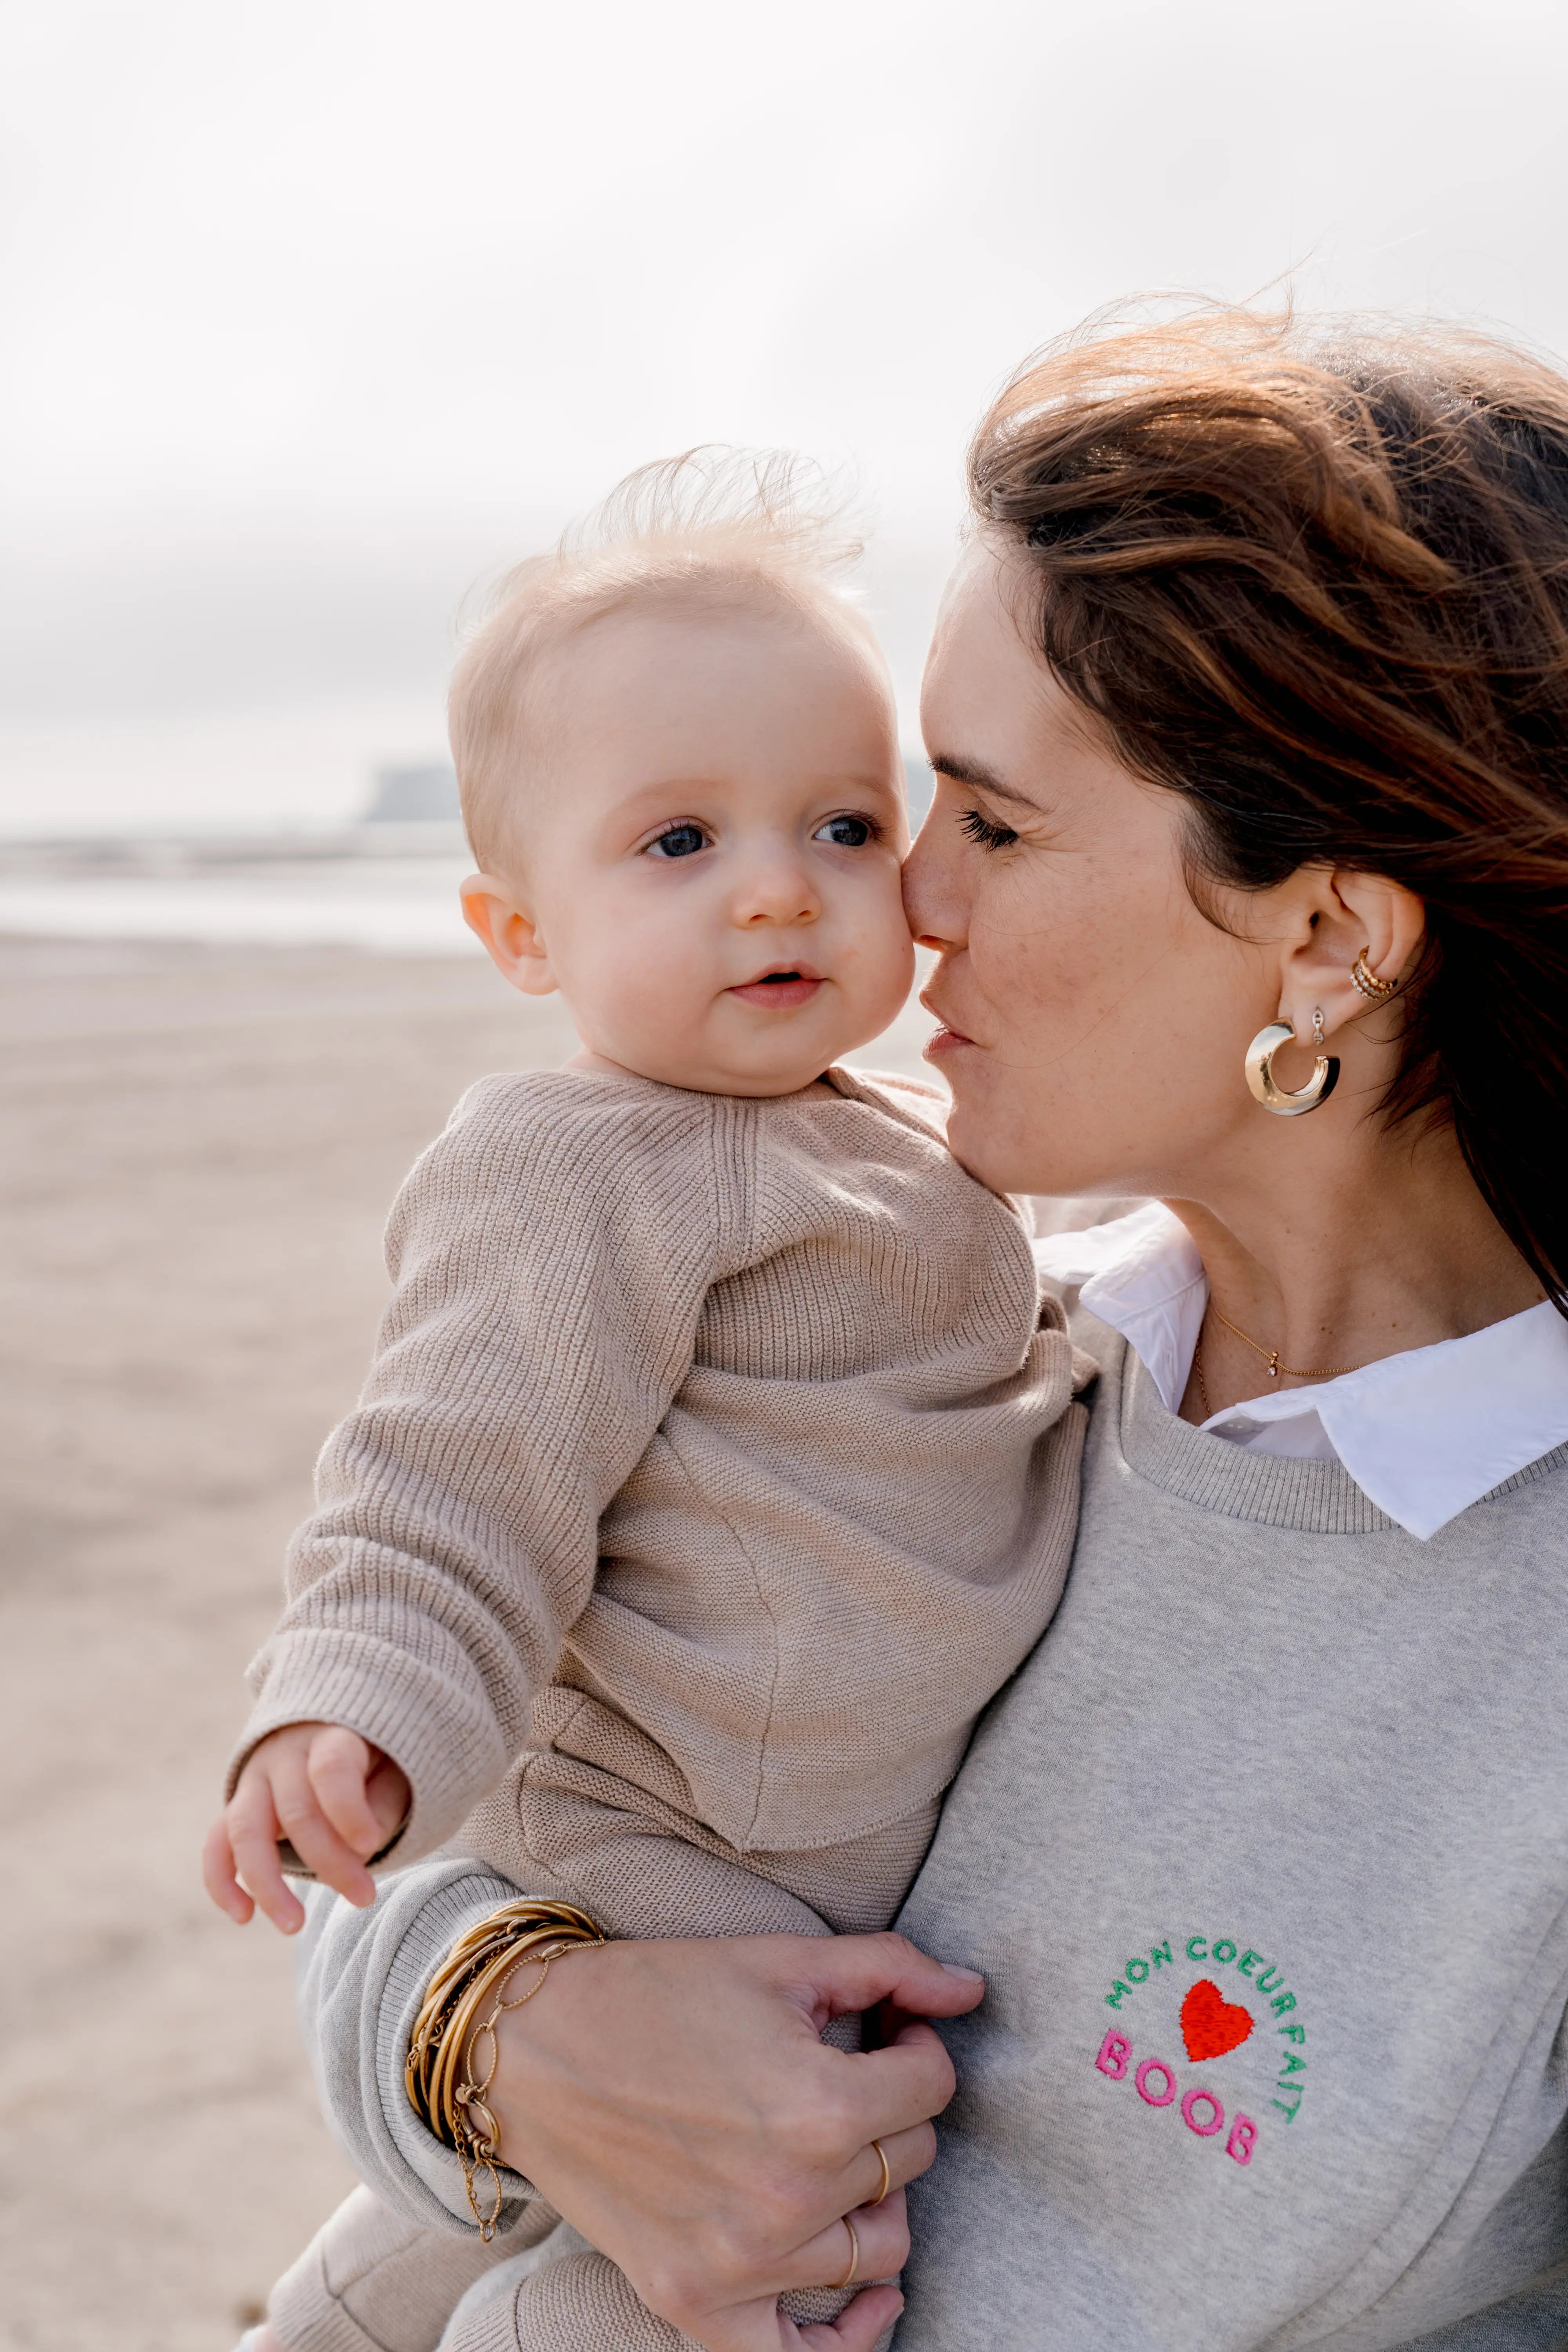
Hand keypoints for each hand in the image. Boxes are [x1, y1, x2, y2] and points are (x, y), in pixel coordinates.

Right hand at [202, 1722, 411, 1932]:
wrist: (326, 1730)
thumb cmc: (372, 1759)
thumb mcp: (394, 1769)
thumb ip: (383, 1804)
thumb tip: (359, 1851)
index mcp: (331, 1735)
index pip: (330, 1768)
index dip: (347, 1809)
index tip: (371, 1845)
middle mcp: (285, 1754)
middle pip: (295, 1810)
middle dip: (330, 1862)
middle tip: (364, 1898)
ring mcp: (253, 1781)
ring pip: (245, 1831)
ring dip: (267, 1884)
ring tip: (295, 1926)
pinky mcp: (234, 1808)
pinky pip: (216, 1845)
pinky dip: (222, 1882)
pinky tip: (244, 1916)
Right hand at [485, 1928, 984, 2350]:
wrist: (533, 2048)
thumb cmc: (657, 1993)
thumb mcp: (781, 1961)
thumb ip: (891, 1970)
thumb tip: (971, 1992)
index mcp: (818, 2105)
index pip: (931, 2090)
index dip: (917, 2049)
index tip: (886, 2031)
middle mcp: (790, 2196)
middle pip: (907, 2162)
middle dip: (890, 2111)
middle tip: (844, 2072)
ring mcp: (743, 2263)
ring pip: (877, 2248)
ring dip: (872, 2196)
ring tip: (835, 2148)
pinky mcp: (696, 2301)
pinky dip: (846, 2334)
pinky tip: (871, 2300)